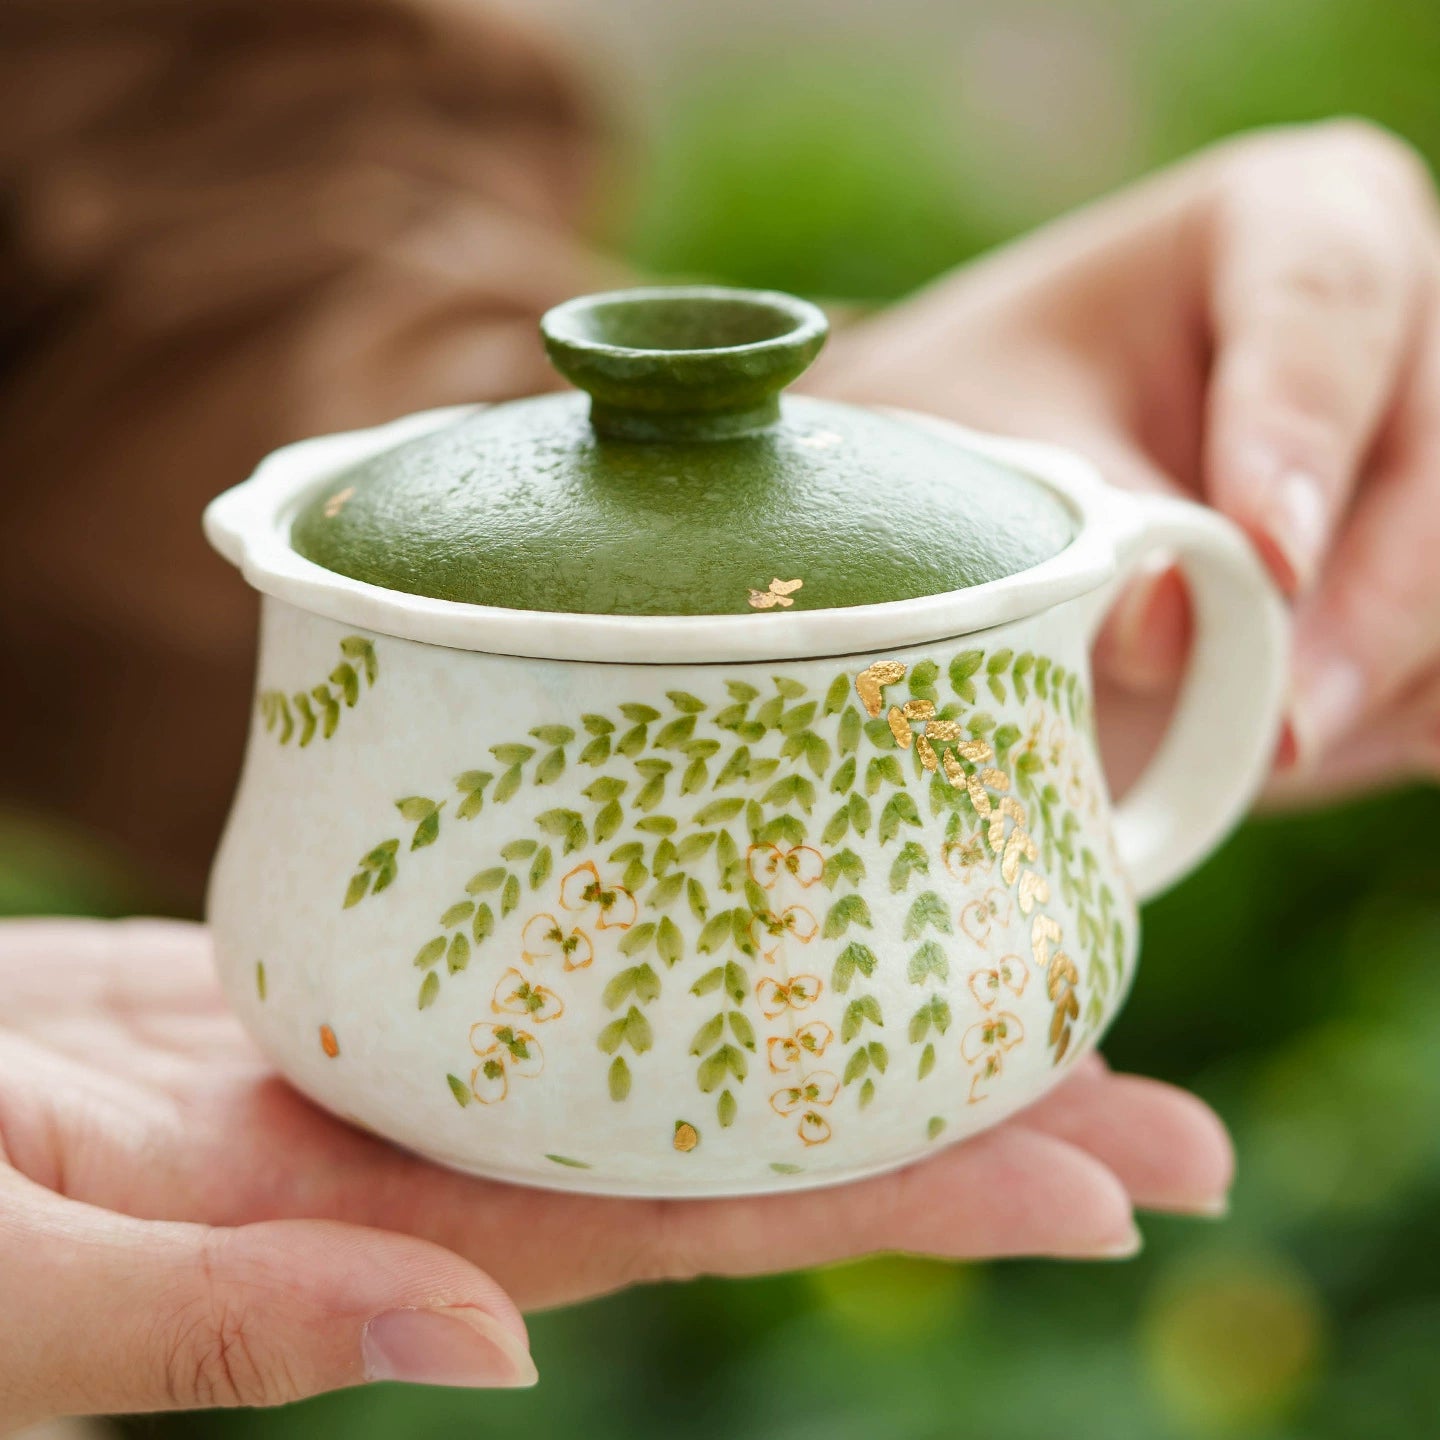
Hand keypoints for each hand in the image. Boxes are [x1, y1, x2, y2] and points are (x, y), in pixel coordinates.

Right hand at [0, 919, 1228, 1422]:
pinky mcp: (316, 986)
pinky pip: (535, 963)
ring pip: (646, 1042)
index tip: (1100, 1179)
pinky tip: (742, 894)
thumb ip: (227, 1325)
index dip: (906, 1198)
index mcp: (366, 1231)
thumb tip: (491, 1343)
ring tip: (1001, 980)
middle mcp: (412, 1152)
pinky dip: (656, 931)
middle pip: (725, 1134)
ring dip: (822, 1014)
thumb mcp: (14, 1280)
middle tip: (1154, 1098)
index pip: (698, 1215)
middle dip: (946, 1121)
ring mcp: (376, 1068)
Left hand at [814, 119, 1439, 800]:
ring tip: (1277, 752)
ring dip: (1391, 672)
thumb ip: (1096, 527)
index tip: (1266, 561)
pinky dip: (1417, 706)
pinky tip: (1362, 746)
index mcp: (1297, 223)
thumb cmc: (999, 422)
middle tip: (1280, 724)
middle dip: (1368, 605)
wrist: (1022, 475)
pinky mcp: (1439, 554)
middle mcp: (1412, 311)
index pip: (1327, 306)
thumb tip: (1175, 628)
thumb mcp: (1007, 449)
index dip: (1300, 436)